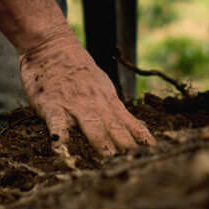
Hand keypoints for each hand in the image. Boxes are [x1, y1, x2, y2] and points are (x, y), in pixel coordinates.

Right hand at [17, 33, 155, 161]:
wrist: (51, 45)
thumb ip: (112, 108)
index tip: (157, 153)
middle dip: (127, 147)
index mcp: (108, 100)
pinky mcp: (52, 104)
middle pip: (115, 128)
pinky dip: (60, 135)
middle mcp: (95, 103)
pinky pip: (57, 123)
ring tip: (110, 160)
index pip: (130, 123)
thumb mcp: (100, 85)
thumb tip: (131, 128)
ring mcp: (75, 104)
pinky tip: (62, 149)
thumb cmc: (75, 68)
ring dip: (102, 143)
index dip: (143, 139)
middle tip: (138, 163)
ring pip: (92, 126)